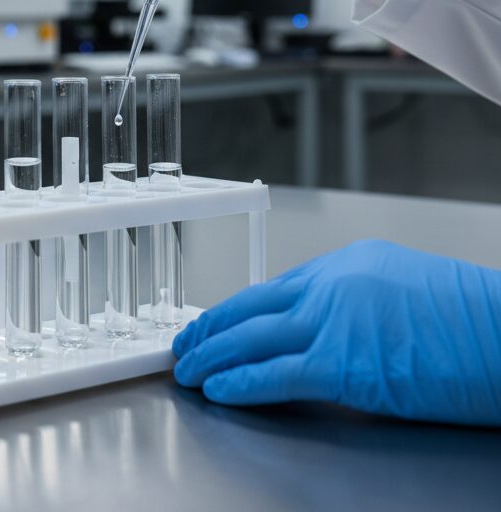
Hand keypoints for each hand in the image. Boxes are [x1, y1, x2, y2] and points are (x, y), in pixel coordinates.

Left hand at [172, 239, 500, 425]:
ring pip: (251, 338)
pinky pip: (275, 374)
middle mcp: (329, 286)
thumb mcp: (399, 287)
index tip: (214, 323)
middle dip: (209, 328)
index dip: (236, 311)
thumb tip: (324, 328)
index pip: (272, 289)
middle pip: (249, 308)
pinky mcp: (342, 364)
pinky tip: (219, 389)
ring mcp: (332, 323)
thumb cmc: (469, 319)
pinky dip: (240, 382)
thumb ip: (352, 304)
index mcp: (343, 266)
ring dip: (213, 356)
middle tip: (184, 344)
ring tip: (188, 370)